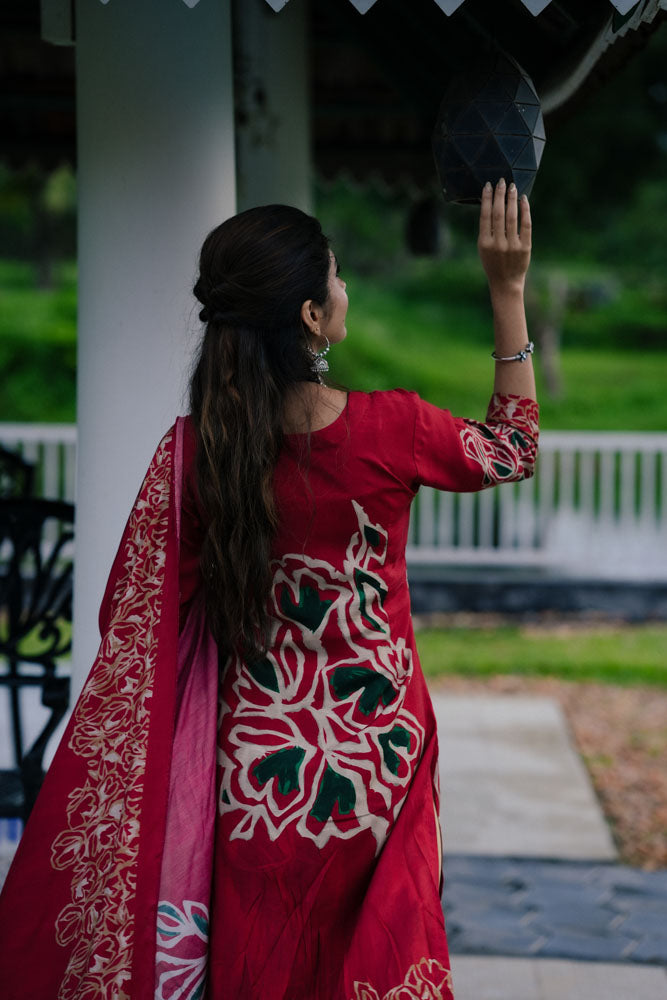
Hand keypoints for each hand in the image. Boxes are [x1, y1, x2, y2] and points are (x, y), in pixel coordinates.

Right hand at [477, 179, 531, 294]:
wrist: (505, 282)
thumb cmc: (493, 263)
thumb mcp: (484, 248)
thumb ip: (487, 230)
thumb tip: (492, 204)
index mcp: (484, 243)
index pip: (485, 216)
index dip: (487, 199)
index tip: (488, 185)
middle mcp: (497, 244)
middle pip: (498, 214)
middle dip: (500, 195)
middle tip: (502, 181)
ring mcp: (512, 246)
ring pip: (512, 217)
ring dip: (512, 199)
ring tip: (512, 187)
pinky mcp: (525, 247)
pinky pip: (526, 224)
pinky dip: (525, 210)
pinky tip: (523, 200)